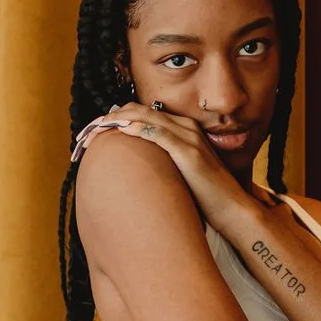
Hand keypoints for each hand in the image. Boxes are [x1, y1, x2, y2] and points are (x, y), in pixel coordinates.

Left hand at [71, 102, 252, 231]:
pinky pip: (158, 134)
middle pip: (140, 111)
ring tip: (94, 128)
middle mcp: (187, 129)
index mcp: (185, 130)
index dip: (118, 117)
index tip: (97, 129)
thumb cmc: (208, 196)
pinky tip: (119, 130)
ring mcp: (189, 139)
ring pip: (145, 118)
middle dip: (111, 117)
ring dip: (117, 120)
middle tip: (87, 130)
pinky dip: (136, 128)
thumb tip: (140, 170)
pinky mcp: (189, 154)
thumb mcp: (183, 173)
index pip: (145, 113)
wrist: (233, 209)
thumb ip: (165, 164)